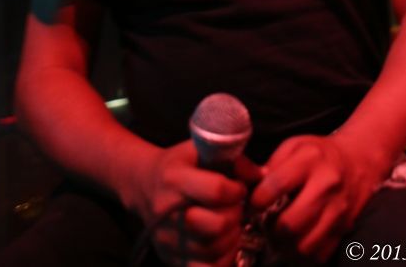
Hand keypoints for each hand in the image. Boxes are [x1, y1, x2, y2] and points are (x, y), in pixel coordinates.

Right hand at [123, 139, 260, 265]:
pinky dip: (222, 259)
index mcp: (175, 178)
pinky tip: (224, 243)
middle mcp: (167, 212)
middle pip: (216, 226)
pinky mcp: (171, 259)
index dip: (236, 190)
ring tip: (230, 223)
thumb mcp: (200, 150)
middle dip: (235, 216)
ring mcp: (168, 240)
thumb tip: (261, 175)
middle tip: (236, 208)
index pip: (216, 191)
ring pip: (214, 250)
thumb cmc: (179, 164)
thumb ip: (232, 159)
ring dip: (232, 238)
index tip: (239, 188)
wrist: (144, 185)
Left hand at [250, 134, 390, 264]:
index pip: (276, 185)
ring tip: (279, 234)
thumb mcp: (294, 146)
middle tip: (266, 223)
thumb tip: (243, 177)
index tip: (254, 203)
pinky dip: (303, 254)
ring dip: (285, 246)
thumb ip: (270, 163)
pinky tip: (296, 241)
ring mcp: (338, 211)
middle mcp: (326, 185)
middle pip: (290, 223)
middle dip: (270, 229)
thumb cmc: (319, 154)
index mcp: (310, 159)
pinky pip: (319, 254)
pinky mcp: (344, 229)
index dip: (257, 199)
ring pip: (304, 245)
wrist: (358, 162)